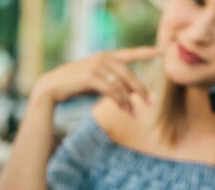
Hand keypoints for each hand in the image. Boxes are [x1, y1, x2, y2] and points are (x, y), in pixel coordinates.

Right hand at [32, 47, 163, 114]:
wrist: (51, 88)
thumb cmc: (75, 86)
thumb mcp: (97, 83)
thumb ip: (113, 83)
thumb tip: (130, 94)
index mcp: (106, 57)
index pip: (130, 53)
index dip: (147, 52)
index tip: (163, 52)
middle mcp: (102, 58)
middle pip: (128, 74)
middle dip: (141, 89)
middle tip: (151, 103)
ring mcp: (95, 66)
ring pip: (120, 83)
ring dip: (129, 100)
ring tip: (135, 113)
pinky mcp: (89, 77)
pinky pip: (110, 89)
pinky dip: (119, 101)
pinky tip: (125, 110)